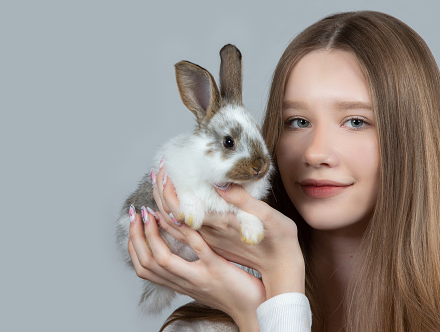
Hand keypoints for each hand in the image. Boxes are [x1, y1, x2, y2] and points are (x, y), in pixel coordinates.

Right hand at [128, 198, 264, 330]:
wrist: (255, 309)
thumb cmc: (233, 291)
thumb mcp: (202, 281)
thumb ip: (187, 267)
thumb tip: (175, 245)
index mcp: (180, 283)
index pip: (144, 268)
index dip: (134, 245)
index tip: (133, 224)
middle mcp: (185, 282)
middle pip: (147, 263)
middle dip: (136, 236)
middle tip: (134, 214)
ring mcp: (200, 276)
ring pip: (163, 259)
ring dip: (152, 233)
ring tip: (150, 213)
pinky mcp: (217, 268)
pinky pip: (197, 248)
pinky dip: (185, 230)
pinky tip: (180, 214)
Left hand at [154, 166, 305, 300]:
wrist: (281, 269)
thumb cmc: (279, 241)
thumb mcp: (267, 217)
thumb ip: (243, 200)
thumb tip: (220, 184)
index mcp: (219, 226)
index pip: (181, 209)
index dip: (168, 190)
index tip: (164, 170)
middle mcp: (209, 235)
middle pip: (172, 216)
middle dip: (161, 193)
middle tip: (157, 171)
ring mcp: (210, 242)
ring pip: (175, 226)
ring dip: (163, 205)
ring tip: (158, 184)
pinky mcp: (213, 245)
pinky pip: (184, 233)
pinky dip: (172, 218)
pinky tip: (169, 208)